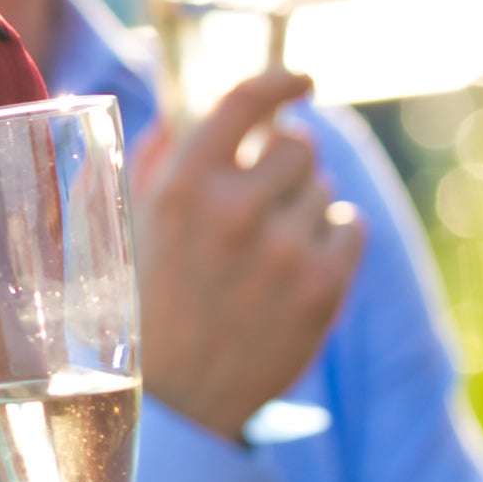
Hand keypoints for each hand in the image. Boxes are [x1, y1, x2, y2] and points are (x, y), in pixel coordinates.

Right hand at [133, 68, 363, 437]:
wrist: (177, 400)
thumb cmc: (148, 303)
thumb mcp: (132, 222)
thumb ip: (158, 157)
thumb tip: (184, 105)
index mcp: (184, 185)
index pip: (246, 100)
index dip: (282, 80)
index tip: (302, 82)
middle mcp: (235, 211)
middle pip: (298, 144)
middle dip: (287, 163)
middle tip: (269, 196)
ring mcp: (283, 251)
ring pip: (325, 189)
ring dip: (306, 208)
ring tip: (271, 250)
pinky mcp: (323, 288)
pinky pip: (351, 227)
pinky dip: (333, 239)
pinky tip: (300, 266)